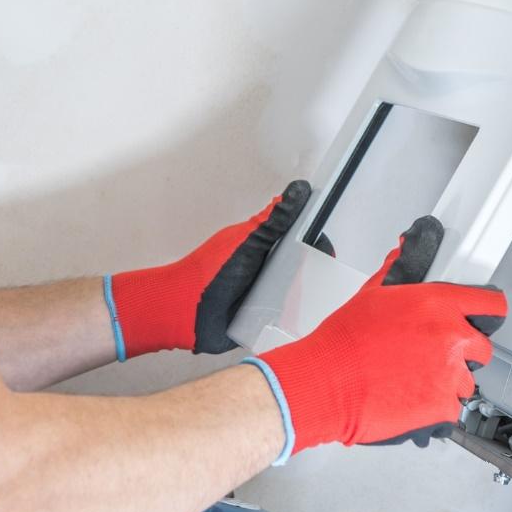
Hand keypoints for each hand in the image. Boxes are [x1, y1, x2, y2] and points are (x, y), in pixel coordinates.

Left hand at [106, 181, 311, 359]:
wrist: (183, 313)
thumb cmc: (208, 274)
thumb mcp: (247, 243)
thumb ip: (274, 220)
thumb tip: (298, 189)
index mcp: (265, 245)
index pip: (301, 239)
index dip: (316, 243)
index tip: (327, 249)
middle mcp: (268, 267)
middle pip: (304, 267)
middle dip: (315, 273)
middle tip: (321, 280)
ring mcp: (267, 294)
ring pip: (299, 294)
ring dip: (306, 298)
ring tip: (316, 303)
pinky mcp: (263, 320)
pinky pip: (287, 319)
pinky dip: (295, 319)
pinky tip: (305, 322)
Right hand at [245, 216, 506, 460]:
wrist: (328, 382)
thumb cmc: (344, 342)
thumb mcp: (372, 294)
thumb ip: (399, 271)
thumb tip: (405, 249)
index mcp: (437, 304)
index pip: (492, 305)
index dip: (489, 312)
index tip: (486, 317)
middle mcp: (450, 337)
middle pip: (482, 347)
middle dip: (463, 352)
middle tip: (433, 355)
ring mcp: (450, 374)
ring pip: (466, 381)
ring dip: (447, 382)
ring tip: (414, 380)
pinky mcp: (443, 407)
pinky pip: (452, 409)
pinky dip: (435, 408)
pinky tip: (410, 399)